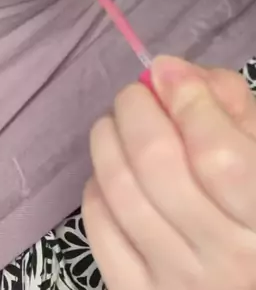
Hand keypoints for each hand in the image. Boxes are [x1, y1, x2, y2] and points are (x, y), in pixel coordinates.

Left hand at [82, 56, 255, 289]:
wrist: (241, 281)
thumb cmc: (253, 209)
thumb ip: (229, 105)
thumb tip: (167, 70)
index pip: (218, 155)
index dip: (186, 101)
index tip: (166, 72)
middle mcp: (225, 260)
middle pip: (157, 164)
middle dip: (136, 109)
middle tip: (137, 93)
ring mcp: (175, 283)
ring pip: (118, 188)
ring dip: (108, 138)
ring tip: (119, 123)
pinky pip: (98, 224)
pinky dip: (98, 184)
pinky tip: (116, 173)